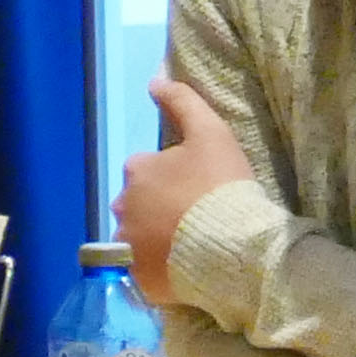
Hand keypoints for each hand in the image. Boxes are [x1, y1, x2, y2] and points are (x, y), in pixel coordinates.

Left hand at [115, 77, 253, 306]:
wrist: (233, 246)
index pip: (147, 168)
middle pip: (137, 202)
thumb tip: (155, 78)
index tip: (198, 188)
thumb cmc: (222, 187)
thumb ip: (182, 102)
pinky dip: (155, 269)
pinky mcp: (136, 277)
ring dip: (154, 238)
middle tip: (195, 218)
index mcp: (138, 168)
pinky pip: (142, 271)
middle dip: (157, 207)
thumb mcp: (211, 133)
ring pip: (136, 236)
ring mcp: (127, 243)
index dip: (172, 176)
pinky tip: (181, 268)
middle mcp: (122, 203)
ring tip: (189, 246)